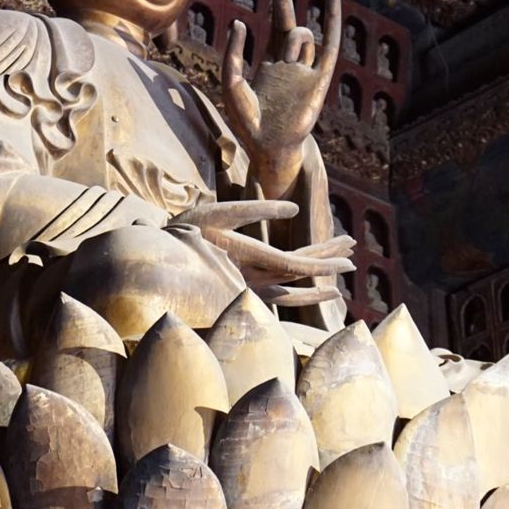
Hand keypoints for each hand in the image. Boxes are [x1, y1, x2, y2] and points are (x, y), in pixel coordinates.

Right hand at [170, 199, 353, 304]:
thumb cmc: (186, 232)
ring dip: (315, 284)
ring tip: (338, 281)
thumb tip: (294, 208)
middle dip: (326, 261)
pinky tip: (306, 294)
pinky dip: (296, 297)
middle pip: (299, 273)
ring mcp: (246, 289)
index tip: (348, 254)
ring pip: (290, 290)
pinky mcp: (239, 292)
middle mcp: (253, 280)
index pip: (297, 263)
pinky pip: (275, 300)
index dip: (324, 259)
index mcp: (251, 260)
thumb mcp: (221, 212)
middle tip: (352, 252)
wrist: (156, 262)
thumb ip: (257, 209)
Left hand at [222, 0, 340, 198]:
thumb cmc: (247, 121)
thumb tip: (241, 21)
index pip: (275, 24)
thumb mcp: (231, 84)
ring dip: (293, 37)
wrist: (269, 147)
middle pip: (289, 20)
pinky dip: (332, 21)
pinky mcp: (320, 79)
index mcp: (270, 63)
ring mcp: (307, 70)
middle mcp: (290, 63)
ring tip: (287, 56)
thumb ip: (233, 54)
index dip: (276, 0)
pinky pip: (329, 45)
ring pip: (303, 35)